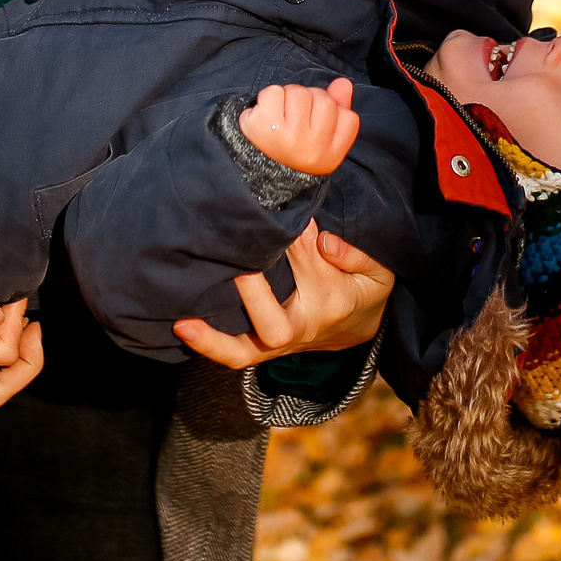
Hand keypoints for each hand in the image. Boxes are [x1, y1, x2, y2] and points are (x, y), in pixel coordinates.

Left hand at [172, 223, 395, 368]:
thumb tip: (325, 242)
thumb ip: (359, 253)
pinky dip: (209, 345)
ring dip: (215, 337)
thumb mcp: (378, 268)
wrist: (357, 323)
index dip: (294, 233)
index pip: (309, 262)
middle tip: (237, 262)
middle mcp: (303, 327)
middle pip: (276, 318)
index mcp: (333, 300)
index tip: (278, 206)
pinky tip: (181, 326)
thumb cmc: (362, 286)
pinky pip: (237, 354)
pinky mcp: (263, 348)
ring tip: (184, 319)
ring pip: (247, 348)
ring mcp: (280, 342)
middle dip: (254, 292)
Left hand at [240, 79, 359, 174]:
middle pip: (323, 98)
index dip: (334, 113)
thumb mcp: (323, 141)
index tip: (317, 125)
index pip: (347, 116)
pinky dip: (268, 97)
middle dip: (309, 100)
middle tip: (296, 119)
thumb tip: (343, 83)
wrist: (258, 172)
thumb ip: (339, 109)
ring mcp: (288, 136)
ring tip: (281, 117)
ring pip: (299, 92)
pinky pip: (274, 92)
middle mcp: (312, 147)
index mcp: (331, 154)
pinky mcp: (263, 125)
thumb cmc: (294, 151)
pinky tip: (266, 115)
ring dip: (288, 97)